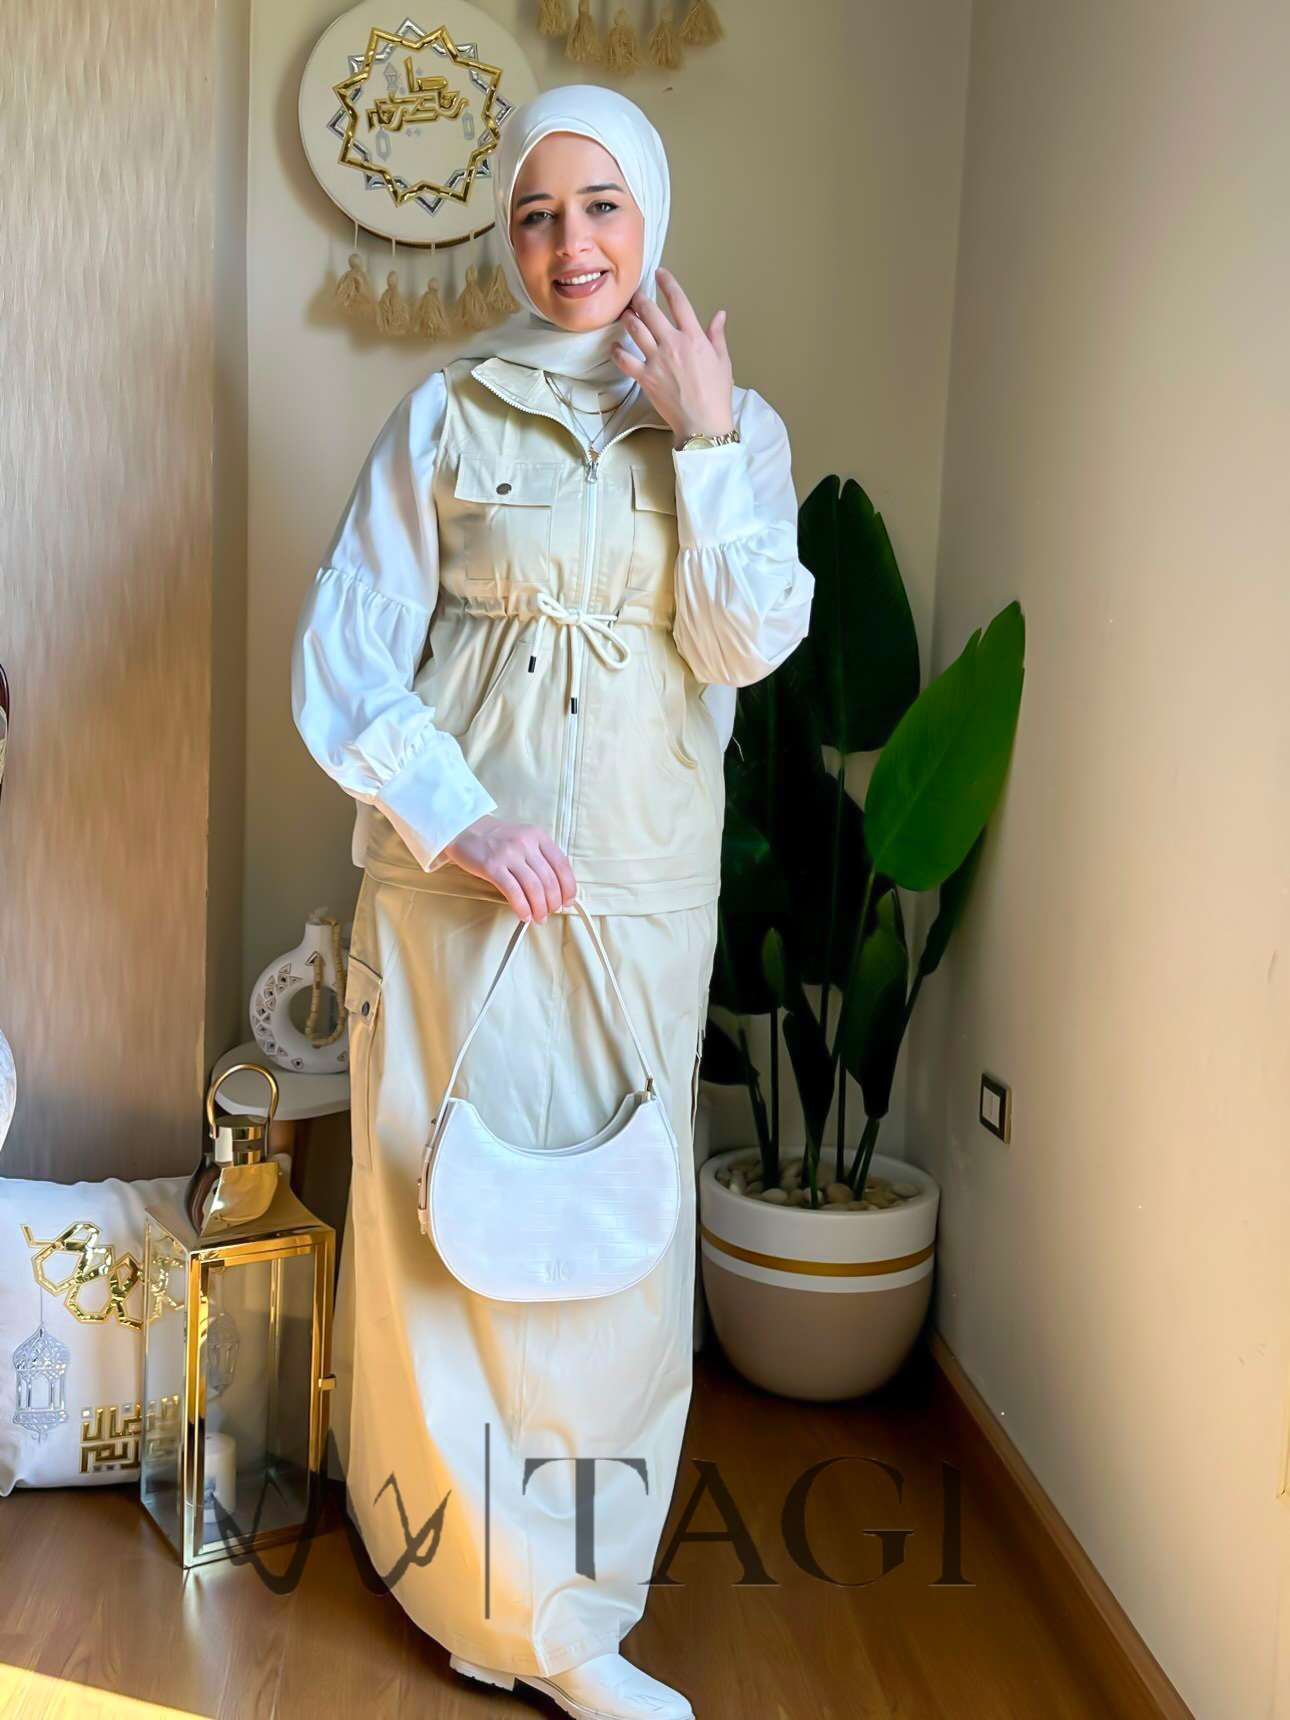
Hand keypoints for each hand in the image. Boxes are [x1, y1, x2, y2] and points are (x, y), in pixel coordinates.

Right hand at [442, 815, 577, 922]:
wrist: (465, 828)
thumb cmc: (496, 837)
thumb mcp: (524, 837)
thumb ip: (540, 856)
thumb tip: (556, 887)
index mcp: (538, 836)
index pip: (562, 865)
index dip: (568, 887)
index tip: (568, 901)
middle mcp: (526, 843)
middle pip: (549, 880)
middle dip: (553, 902)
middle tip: (551, 912)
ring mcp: (509, 854)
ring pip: (534, 888)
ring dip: (539, 908)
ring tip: (539, 918)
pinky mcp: (492, 866)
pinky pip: (513, 892)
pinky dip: (522, 908)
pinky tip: (524, 915)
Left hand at [611, 266, 733, 442]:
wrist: (703, 422)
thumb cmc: (716, 393)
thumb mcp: (723, 360)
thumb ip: (717, 334)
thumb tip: (719, 314)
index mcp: (693, 337)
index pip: (678, 301)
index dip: (668, 283)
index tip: (660, 272)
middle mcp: (672, 343)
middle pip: (650, 310)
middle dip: (640, 298)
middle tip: (634, 295)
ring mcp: (656, 360)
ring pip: (635, 329)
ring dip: (627, 318)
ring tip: (625, 314)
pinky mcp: (645, 377)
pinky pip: (624, 360)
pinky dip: (617, 351)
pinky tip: (615, 346)